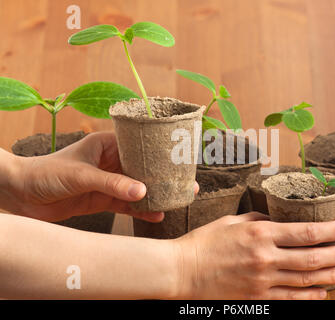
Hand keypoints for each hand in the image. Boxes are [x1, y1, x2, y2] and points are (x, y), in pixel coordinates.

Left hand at [3, 132, 197, 222]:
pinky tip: (156, 215)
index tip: (180, 159)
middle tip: (187, 182)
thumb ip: (112, 184)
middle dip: (164, 177)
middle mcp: (111, 162)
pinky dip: (140, 210)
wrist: (21, 194)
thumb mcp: (81, 175)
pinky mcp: (103, 200)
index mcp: (107, 144)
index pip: (140, 146)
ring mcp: (108, 182)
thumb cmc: (46, 173)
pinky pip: (126, 205)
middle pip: (143, 168)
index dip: (160, 153)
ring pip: (138, 188)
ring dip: (156, 195)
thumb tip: (143, 191)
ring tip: (178, 199)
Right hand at [173, 212, 334, 299]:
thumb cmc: (203, 243)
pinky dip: (309, 297)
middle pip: (310, 258)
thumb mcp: (230, 221)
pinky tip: (322, 293)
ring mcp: (262, 281)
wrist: (181, 272)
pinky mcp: (256, 299)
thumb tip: (277, 221)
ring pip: (304, 281)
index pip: (304, 233)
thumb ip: (257, 219)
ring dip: (329, 276)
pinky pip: (289, 300)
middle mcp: (265, 258)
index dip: (328, 231)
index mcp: (259, 234)